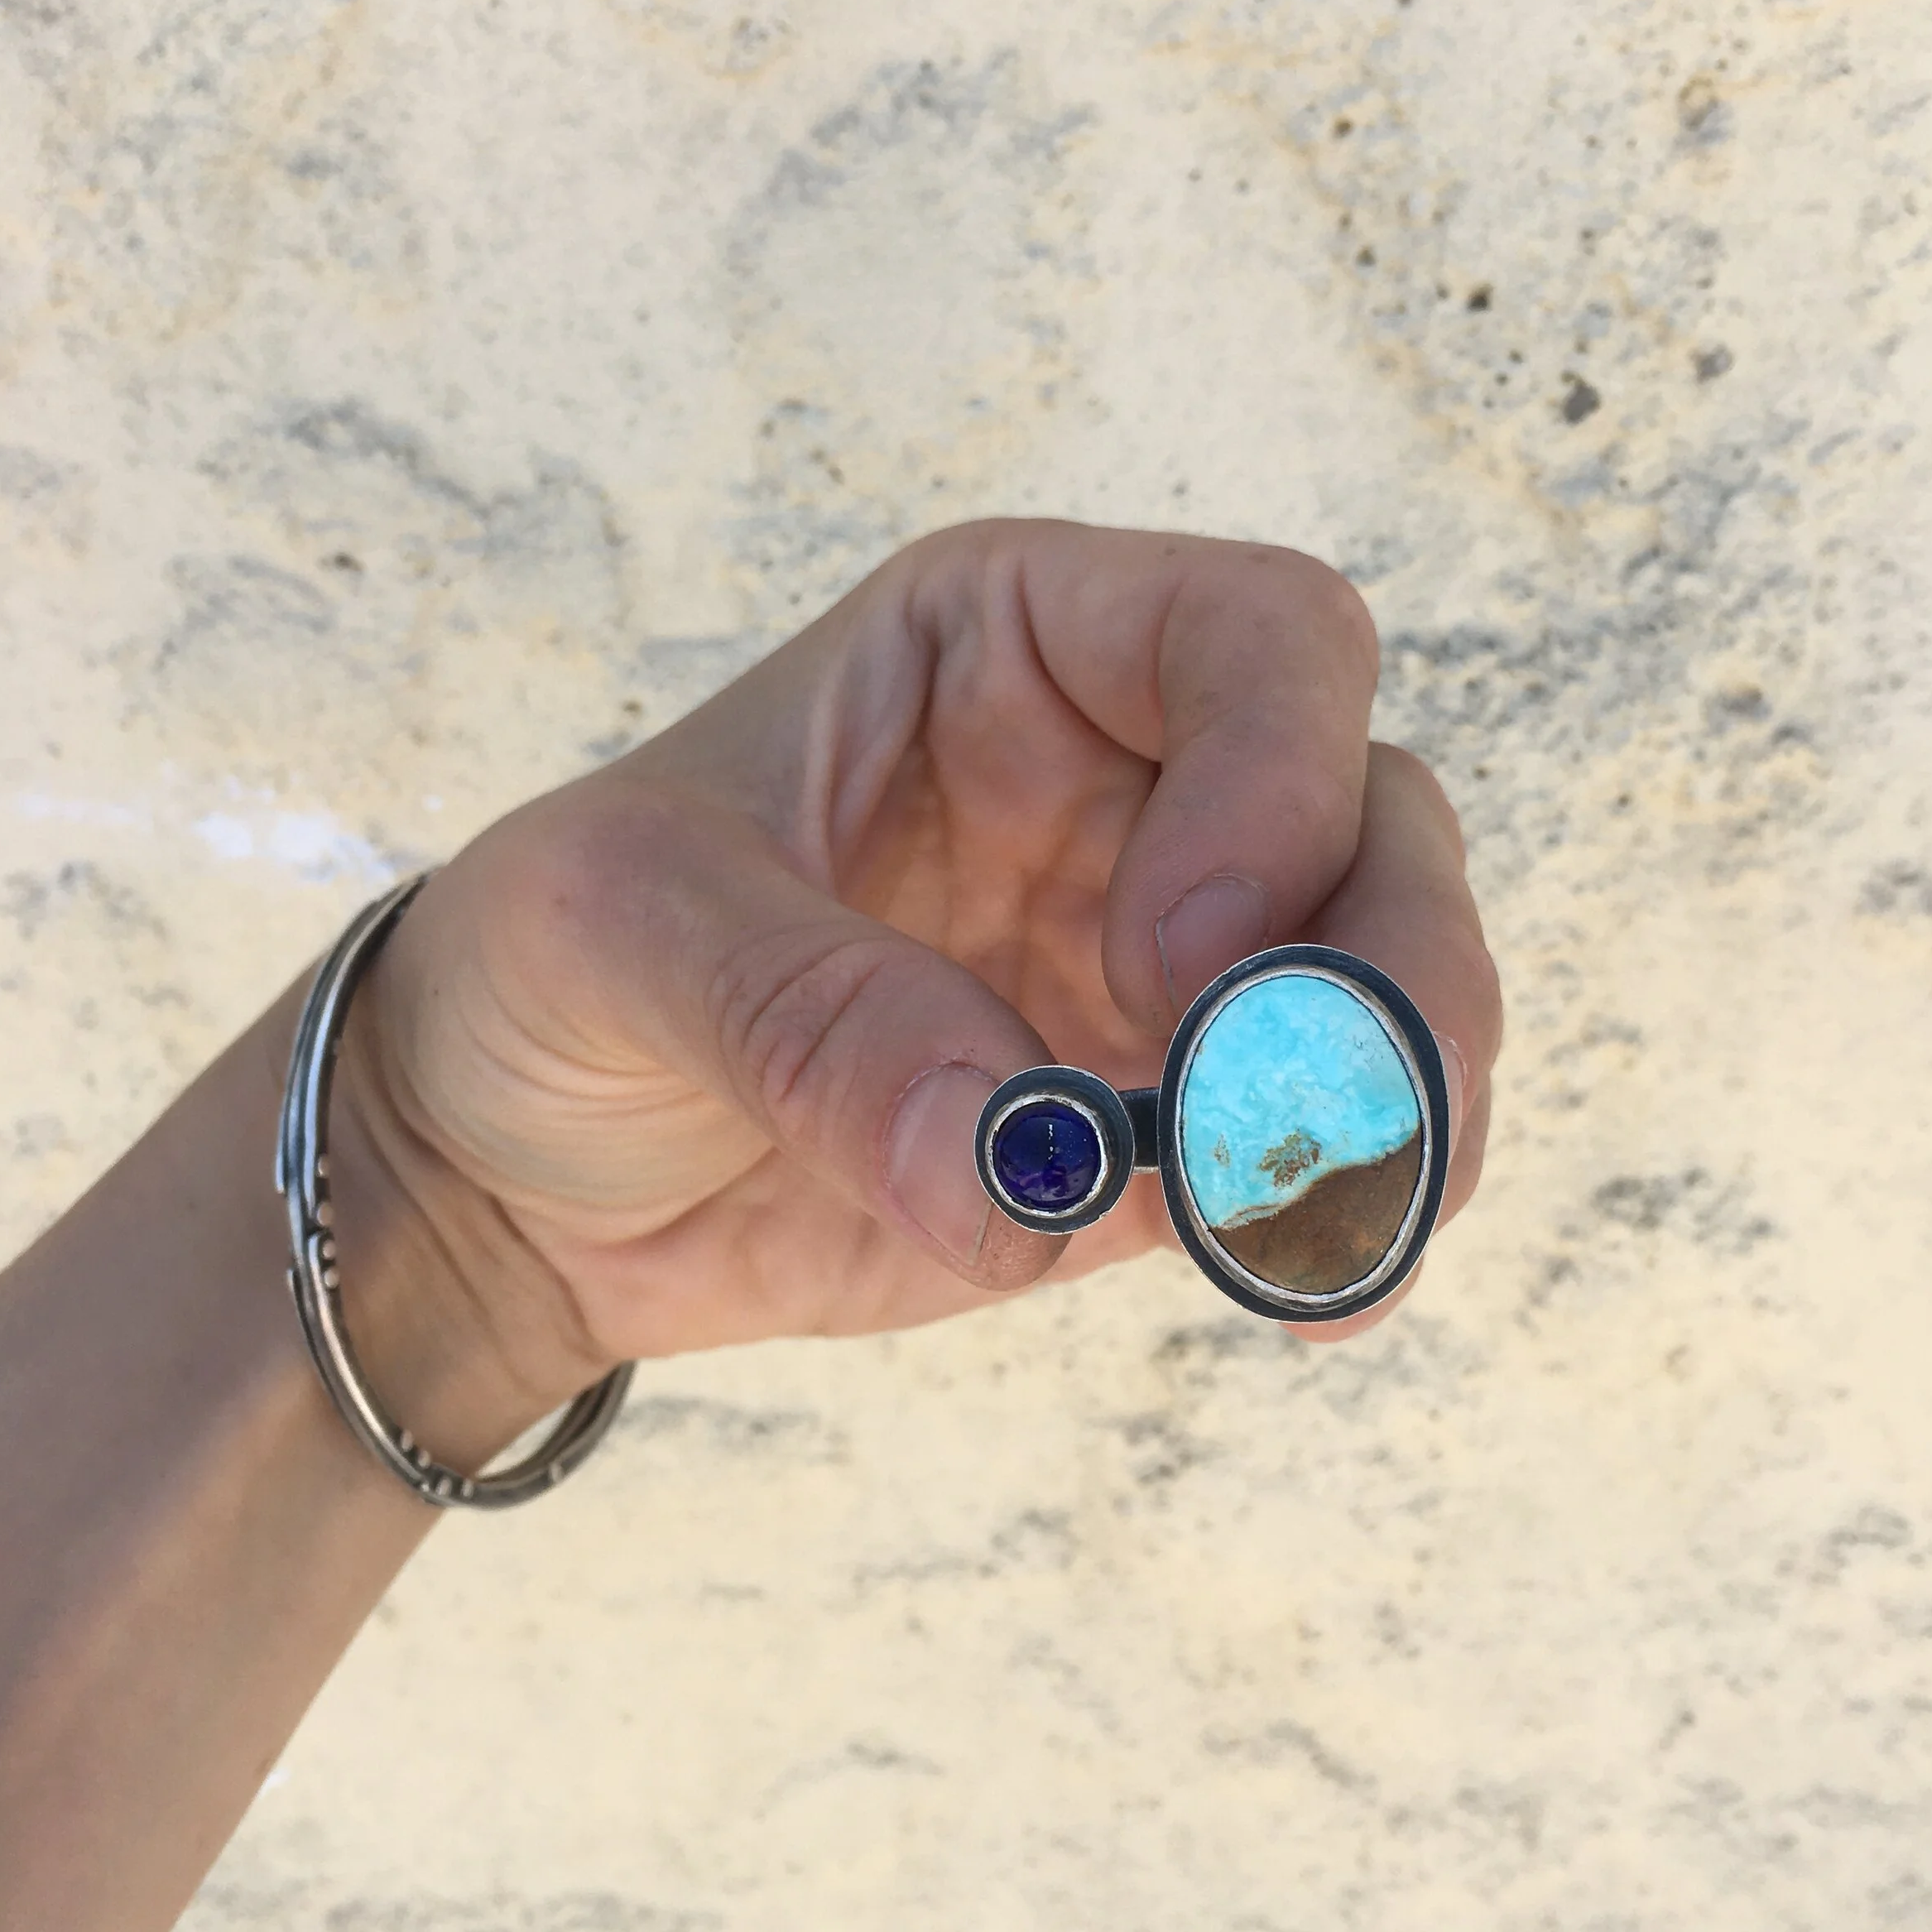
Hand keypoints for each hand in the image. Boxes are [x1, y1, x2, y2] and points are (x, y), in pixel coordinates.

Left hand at [333, 521, 1501, 1439]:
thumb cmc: (554, 973)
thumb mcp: (619, 932)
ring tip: (1333, 1240)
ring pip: (1387, 995)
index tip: (1165, 961)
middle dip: (1393, 968)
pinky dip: (1342, 1220)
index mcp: (1014, 654)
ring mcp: (1158, 970)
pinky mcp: (1156, 1136)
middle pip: (1373, 820)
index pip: (1254, 641)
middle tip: (1333, 1116)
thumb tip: (1022, 1157)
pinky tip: (1320, 1289)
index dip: (1270, 781)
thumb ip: (813, 1018)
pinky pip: (1309, 1158)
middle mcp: (1128, 792)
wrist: (526, 1174)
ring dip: (1405, 1112)